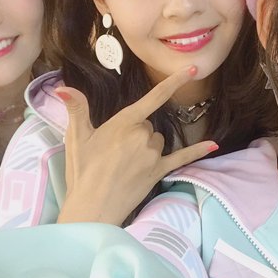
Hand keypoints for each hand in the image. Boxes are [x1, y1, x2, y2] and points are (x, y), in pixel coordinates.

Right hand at [56, 66, 217, 225]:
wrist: (92, 208)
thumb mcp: (76, 137)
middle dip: (135, 134)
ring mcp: (153, 154)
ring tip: (125, 164)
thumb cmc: (82, 171)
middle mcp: (143, 136)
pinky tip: (214, 145)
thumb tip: (63, 86)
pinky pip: (183, 158)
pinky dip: (198, 151)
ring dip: (147, 147)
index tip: (191, 69)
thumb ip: (76, 108)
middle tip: (114, 152)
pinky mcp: (159, 171)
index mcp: (124, 122)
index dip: (173, 82)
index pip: (153, 97)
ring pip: (158, 142)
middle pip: (148, 125)